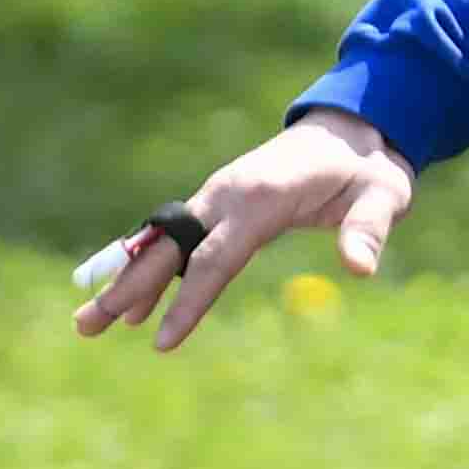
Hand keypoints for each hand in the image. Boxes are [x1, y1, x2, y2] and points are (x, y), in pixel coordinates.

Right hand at [76, 109, 414, 349]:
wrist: (350, 127)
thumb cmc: (367, 167)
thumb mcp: (383, 194)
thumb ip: (368, 229)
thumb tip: (360, 268)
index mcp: (261, 197)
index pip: (216, 258)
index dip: (188, 301)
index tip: (163, 341)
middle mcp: (226, 194)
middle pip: (169, 249)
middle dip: (128, 289)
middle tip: (87, 326)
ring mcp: (215, 196)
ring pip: (161, 243)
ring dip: (122, 280)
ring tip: (85, 321)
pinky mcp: (214, 203)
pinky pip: (171, 238)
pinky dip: (142, 265)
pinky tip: (120, 297)